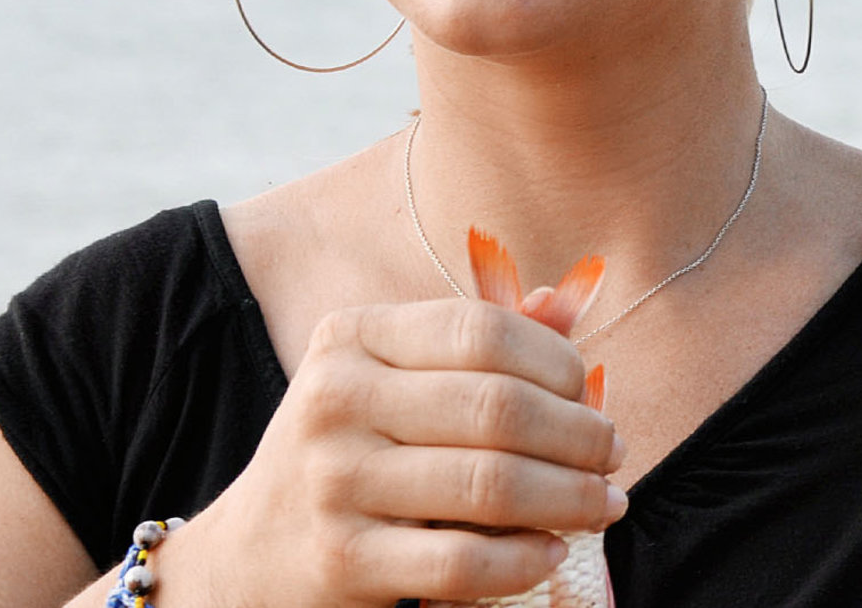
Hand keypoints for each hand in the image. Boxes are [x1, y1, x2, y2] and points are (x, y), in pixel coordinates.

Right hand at [155, 297, 624, 607]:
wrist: (247, 557)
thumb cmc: (349, 455)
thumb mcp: (392, 381)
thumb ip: (476, 345)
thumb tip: (568, 301)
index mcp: (353, 337)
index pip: (483, 330)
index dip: (557, 361)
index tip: (592, 391)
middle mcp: (336, 399)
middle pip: (499, 407)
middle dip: (580, 435)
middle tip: (615, 455)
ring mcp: (333, 481)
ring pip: (492, 483)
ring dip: (571, 498)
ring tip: (604, 504)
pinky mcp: (340, 559)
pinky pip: (463, 559)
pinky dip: (525, 558)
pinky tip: (551, 551)